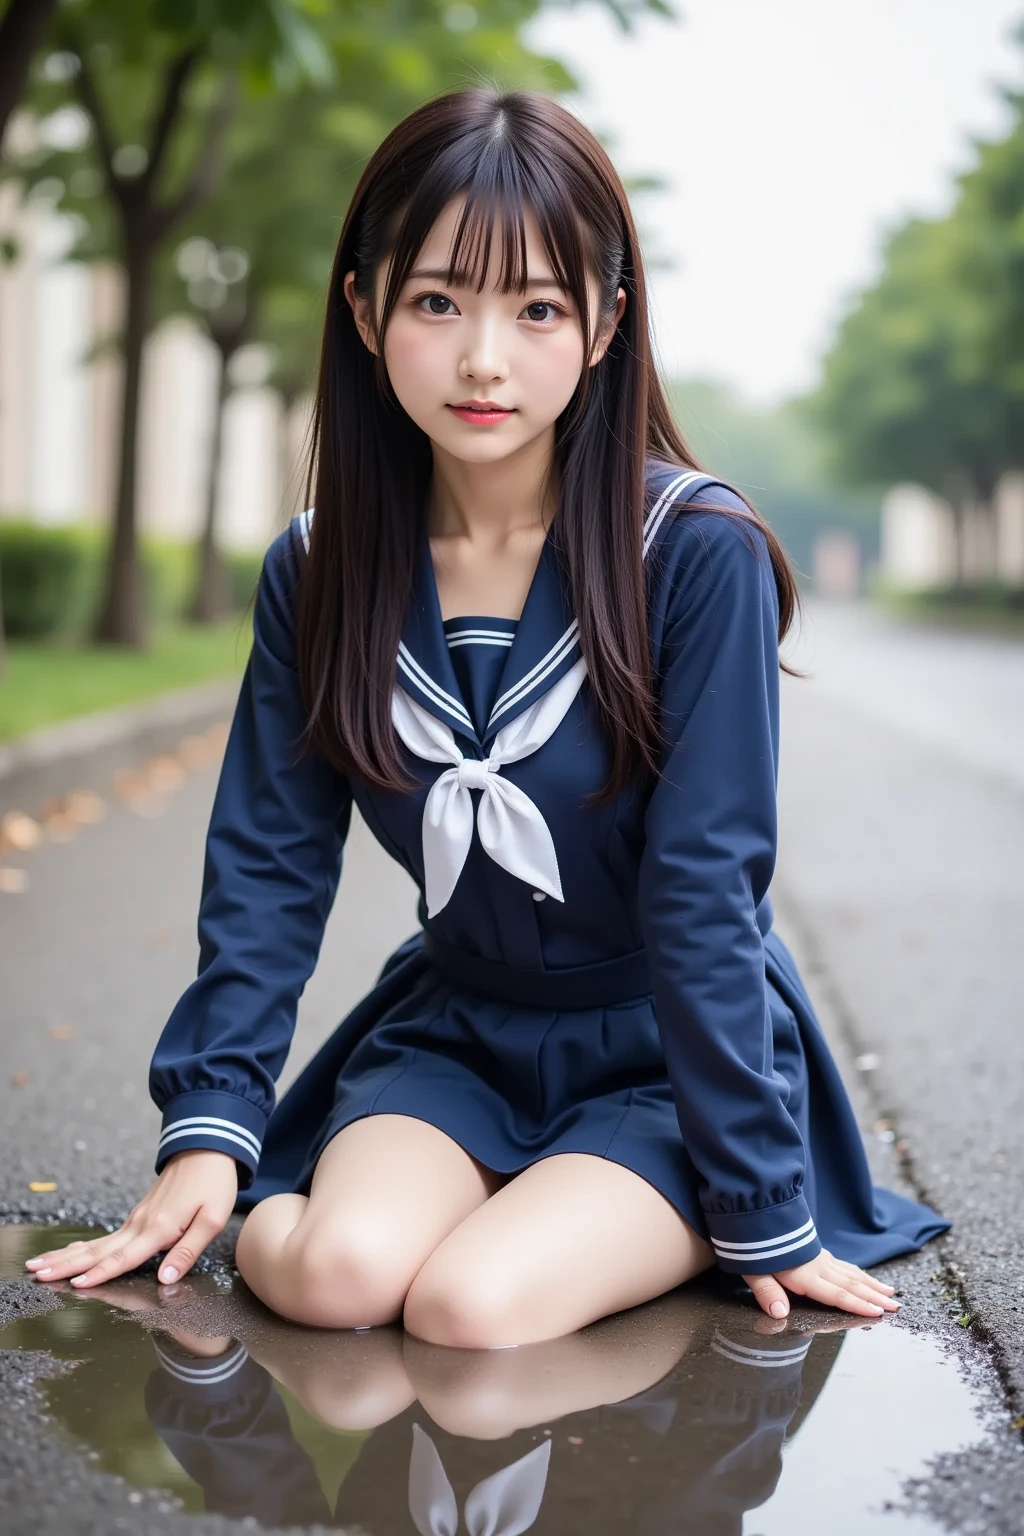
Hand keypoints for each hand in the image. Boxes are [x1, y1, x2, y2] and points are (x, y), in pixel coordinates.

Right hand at [24, 1149, 237, 1288]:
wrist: (207, 1146)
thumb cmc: (214, 1182)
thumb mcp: (213, 1219)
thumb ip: (188, 1251)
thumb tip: (164, 1279)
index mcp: (158, 1228)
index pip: (124, 1258)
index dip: (101, 1274)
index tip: (76, 1285)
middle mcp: (141, 1223)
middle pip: (99, 1251)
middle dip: (66, 1264)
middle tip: (35, 1272)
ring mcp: (138, 1218)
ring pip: (98, 1243)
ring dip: (67, 1256)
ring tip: (40, 1265)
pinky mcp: (140, 1214)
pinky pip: (107, 1236)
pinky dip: (84, 1247)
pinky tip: (71, 1253)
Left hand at [742, 1246, 899, 1319]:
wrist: (754, 1208)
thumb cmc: (752, 1244)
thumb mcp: (752, 1269)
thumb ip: (766, 1291)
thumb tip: (779, 1313)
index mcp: (804, 1274)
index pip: (836, 1294)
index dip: (857, 1305)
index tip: (879, 1313)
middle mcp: (817, 1266)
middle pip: (851, 1284)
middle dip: (875, 1297)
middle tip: (897, 1307)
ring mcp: (819, 1257)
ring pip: (851, 1273)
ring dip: (872, 1285)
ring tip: (891, 1293)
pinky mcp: (816, 1251)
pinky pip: (843, 1264)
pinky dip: (858, 1273)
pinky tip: (865, 1276)